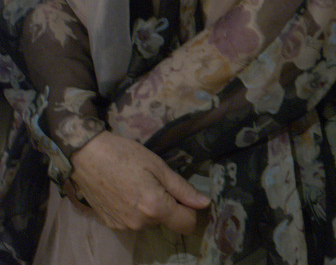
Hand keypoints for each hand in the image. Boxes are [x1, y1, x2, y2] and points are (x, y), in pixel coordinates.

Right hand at [70, 131, 209, 232]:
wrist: (86, 157)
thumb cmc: (124, 154)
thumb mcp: (157, 165)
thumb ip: (182, 188)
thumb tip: (205, 203)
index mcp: (155, 208)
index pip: (186, 223)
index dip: (192, 210)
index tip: (188, 195)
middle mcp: (140, 224)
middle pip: (167, 220)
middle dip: (168, 203)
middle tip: (156, 179)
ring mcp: (124, 227)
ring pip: (150, 220)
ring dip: (151, 206)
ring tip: (138, 182)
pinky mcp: (111, 225)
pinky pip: (133, 220)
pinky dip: (135, 208)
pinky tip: (125, 189)